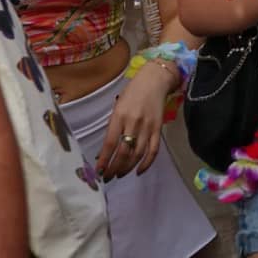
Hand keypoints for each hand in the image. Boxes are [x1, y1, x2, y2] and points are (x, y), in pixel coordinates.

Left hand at [97, 63, 177, 179]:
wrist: (155, 81)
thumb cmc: (132, 92)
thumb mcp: (118, 107)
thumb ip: (113, 127)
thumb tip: (105, 150)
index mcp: (119, 116)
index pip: (110, 144)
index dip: (104, 160)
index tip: (98, 171)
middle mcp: (133, 123)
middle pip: (124, 152)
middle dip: (114, 168)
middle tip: (108, 177)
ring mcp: (147, 127)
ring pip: (137, 154)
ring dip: (127, 167)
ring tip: (120, 174)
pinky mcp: (158, 129)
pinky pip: (153, 150)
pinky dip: (146, 163)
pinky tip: (139, 171)